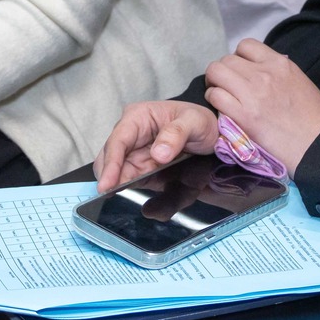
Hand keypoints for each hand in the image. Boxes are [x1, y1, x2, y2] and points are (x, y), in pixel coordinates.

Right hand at [94, 100, 217, 188]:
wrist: (211, 135)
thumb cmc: (199, 122)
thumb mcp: (194, 122)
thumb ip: (176, 134)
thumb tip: (158, 154)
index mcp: (139, 117)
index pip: (118, 140)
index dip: (111, 163)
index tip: (107, 184)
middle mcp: (131, 135)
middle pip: (109, 158)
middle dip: (108, 176)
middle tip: (111, 194)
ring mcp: (134, 154)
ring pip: (116, 173)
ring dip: (118, 185)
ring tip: (120, 197)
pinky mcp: (141, 170)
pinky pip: (131, 183)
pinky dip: (132, 192)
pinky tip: (141, 202)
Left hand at [203, 38, 319, 173]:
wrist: (319, 146)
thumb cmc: (314, 118)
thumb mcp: (299, 81)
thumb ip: (277, 71)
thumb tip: (258, 69)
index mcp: (279, 63)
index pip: (246, 45)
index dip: (238, 57)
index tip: (240, 71)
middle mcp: (263, 73)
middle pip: (226, 60)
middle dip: (223, 72)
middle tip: (225, 86)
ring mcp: (252, 93)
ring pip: (215, 73)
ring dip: (214, 83)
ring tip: (220, 94)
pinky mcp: (243, 116)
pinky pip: (215, 96)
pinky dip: (214, 100)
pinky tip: (221, 108)